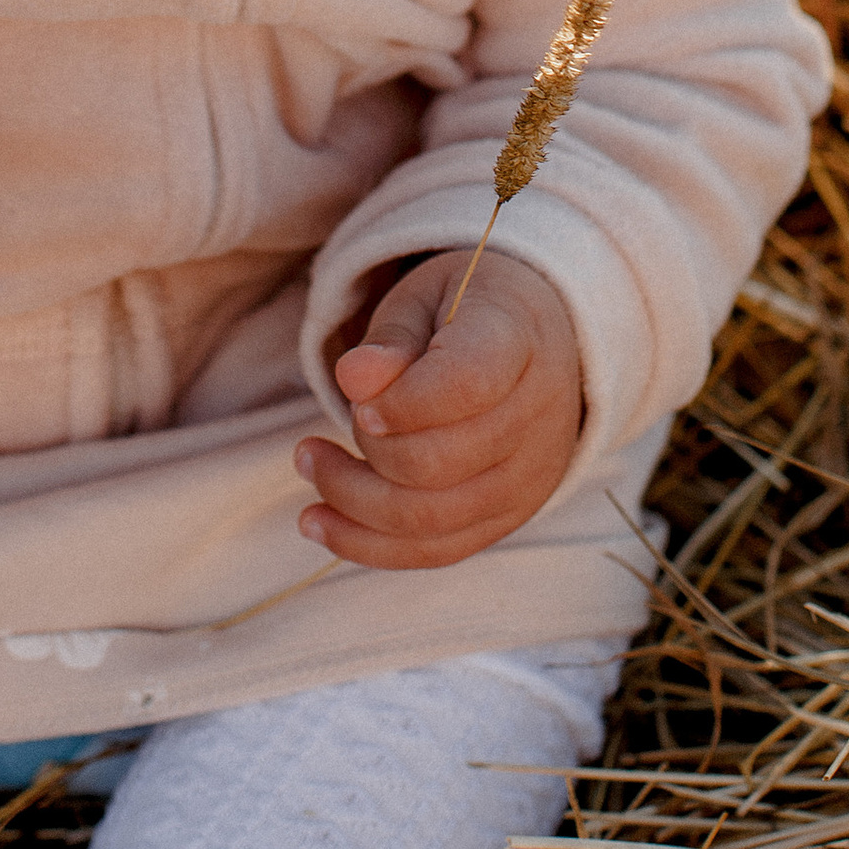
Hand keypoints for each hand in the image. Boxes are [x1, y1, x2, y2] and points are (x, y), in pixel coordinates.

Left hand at [294, 246, 581, 569]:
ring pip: (433, 518)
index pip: (465, 386)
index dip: (401, 402)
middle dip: (364, 452)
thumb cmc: (466, 311)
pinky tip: (322, 522)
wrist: (540, 339)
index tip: (355, 397)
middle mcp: (537, 417)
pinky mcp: (511, 514)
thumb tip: (352, 379)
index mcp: (519, 341)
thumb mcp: (424, 299)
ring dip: (354, 504)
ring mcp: (530, 476)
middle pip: (439, 463)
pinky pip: (440, 550)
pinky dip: (372, 544)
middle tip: (311, 438)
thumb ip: (389, 339)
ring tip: (309, 468)